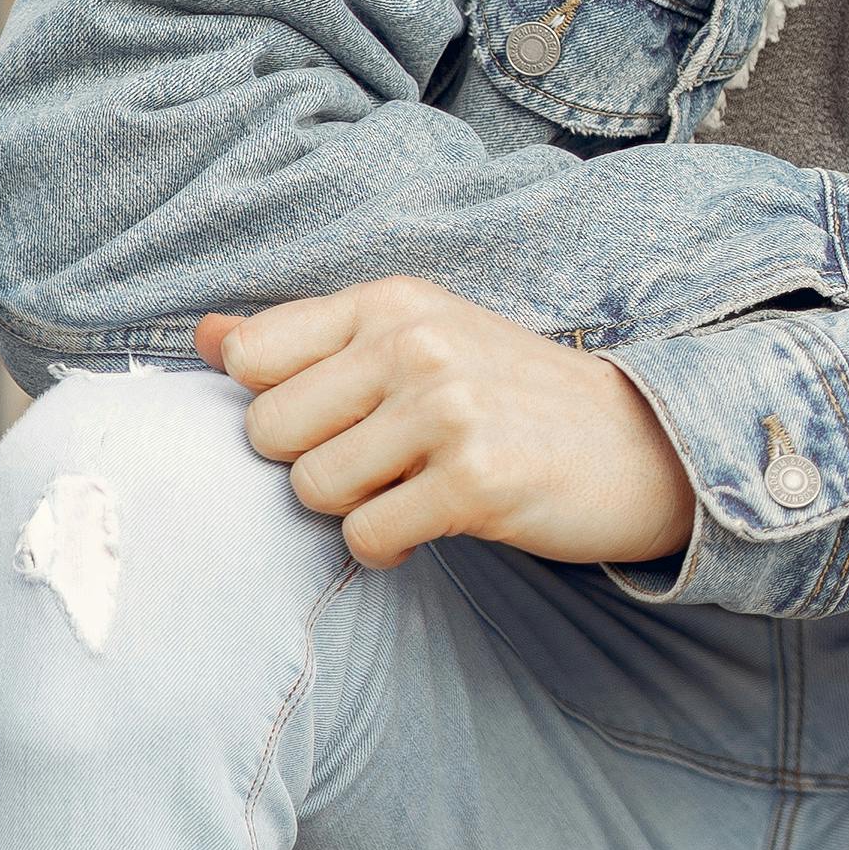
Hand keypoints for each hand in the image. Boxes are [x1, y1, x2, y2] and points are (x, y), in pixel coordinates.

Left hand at [201, 280, 699, 571]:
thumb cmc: (515, 399)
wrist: (646, 444)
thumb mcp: (419, 342)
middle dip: (313, 463)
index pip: (253, 357)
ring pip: (312, 488)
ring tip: (411, 491)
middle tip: (382, 463)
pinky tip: (432, 526)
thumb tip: (203, 337)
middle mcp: (418, 342)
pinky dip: (387, 548)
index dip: (279, 405)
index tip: (338, 418)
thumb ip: (309, 340)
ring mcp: (449, 408)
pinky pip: (366, 535)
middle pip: (269, 432)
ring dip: (354, 508)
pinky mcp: (475, 479)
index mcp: (395, 302)